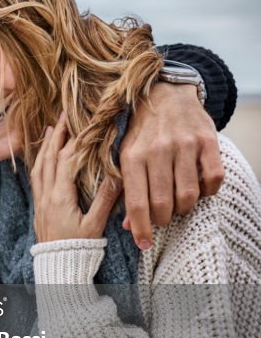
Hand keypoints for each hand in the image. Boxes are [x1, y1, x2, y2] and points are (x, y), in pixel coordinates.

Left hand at [32, 116, 122, 242]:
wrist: (58, 266)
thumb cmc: (79, 248)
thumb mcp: (95, 225)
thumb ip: (106, 200)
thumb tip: (118, 176)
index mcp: (61, 197)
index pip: (66, 161)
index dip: (74, 141)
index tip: (81, 124)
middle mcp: (47, 196)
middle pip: (49, 159)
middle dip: (55, 136)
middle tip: (61, 116)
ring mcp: (40, 201)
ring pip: (39, 167)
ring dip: (45, 146)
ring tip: (50, 130)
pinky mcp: (38, 206)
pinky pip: (36, 178)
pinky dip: (40, 162)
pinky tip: (44, 157)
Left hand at [118, 81, 223, 248]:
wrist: (165, 93)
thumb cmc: (139, 131)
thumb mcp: (124, 156)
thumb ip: (124, 189)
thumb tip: (129, 225)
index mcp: (132, 156)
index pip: (137, 202)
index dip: (141, 228)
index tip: (144, 244)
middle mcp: (158, 151)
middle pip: (164, 203)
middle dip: (162, 221)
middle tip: (161, 220)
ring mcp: (185, 145)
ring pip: (189, 195)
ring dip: (184, 208)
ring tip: (177, 205)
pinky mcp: (208, 141)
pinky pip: (213, 179)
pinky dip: (207, 192)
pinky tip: (198, 189)